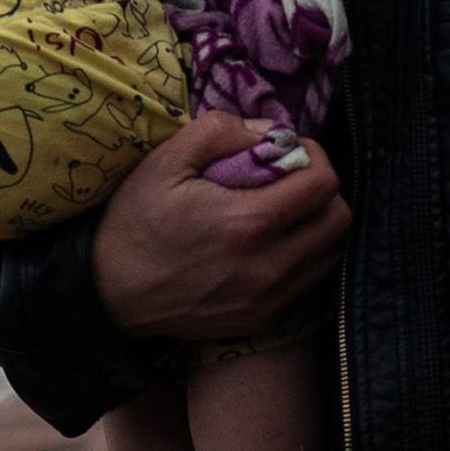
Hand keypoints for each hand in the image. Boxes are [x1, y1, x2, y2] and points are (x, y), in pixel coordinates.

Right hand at [92, 113, 350, 341]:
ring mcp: (270, 298)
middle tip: (289, 179)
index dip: (314, 156)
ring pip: (332, 252)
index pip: (324, 183)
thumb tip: (270, 132)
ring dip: (317, 224)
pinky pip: (310, 282)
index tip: (287, 151)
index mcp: (248, 222)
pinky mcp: (264, 319)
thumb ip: (222, 131)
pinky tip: (271, 244)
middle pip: (339, 219)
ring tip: (282, 211)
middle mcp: (269, 266)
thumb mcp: (167, 160)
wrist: (110, 296)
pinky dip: (304, 256)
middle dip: (322, 189)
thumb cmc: (136, 223)